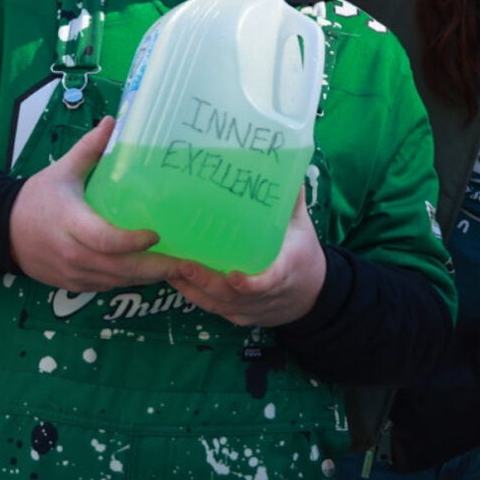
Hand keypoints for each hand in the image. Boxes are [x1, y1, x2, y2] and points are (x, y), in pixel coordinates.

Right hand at [9, 117, 180, 291]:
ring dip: (147, 277)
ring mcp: (74, 273)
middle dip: (156, 268)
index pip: (105, 239)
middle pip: (120, 268)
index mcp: (71, 222)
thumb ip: (90, 148)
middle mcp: (73, 253)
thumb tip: (112, 121)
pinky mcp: (74, 285)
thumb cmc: (36, 198)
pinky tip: (152, 272)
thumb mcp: (62, 170)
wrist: (2, 231)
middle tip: (187, 263)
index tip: (156, 233)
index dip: (132, 241)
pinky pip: (108, 287)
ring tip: (179, 269)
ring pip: (117, 282)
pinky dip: (130, 281)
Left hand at [166, 191, 325, 327]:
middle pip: (234, 296)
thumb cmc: (303, 253)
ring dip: (193, 290)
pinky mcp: (240, 316)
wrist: (311, 295)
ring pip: (219, 305)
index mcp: (287, 269)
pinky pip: (214, 309)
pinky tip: (173, 279)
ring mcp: (252, 309)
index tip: (233, 276)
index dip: (251, 283)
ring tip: (168, 269)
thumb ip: (290, 199)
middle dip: (207, 282)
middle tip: (183, 264)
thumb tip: (284, 163)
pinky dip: (193, 296)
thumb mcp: (302, 226)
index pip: (270, 281)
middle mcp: (268, 295)